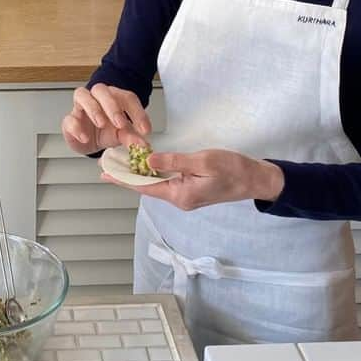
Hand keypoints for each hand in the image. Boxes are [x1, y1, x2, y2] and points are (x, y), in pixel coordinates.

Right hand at [61, 84, 151, 156]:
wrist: (89, 143)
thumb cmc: (106, 132)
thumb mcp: (122, 135)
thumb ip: (132, 138)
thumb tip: (142, 145)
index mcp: (114, 98)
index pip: (127, 98)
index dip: (137, 112)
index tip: (144, 130)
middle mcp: (97, 98)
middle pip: (102, 90)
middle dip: (112, 106)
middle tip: (120, 123)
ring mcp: (81, 107)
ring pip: (82, 94)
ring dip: (93, 109)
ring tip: (101, 124)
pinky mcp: (69, 120)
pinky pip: (69, 118)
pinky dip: (77, 127)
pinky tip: (85, 137)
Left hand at [102, 148, 283, 208]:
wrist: (254, 179)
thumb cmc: (232, 169)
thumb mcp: (202, 161)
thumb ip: (173, 161)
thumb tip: (148, 160)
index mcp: (180, 195)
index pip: (144, 187)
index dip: (124, 180)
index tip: (105, 174)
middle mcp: (179, 200)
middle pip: (147, 187)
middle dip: (128, 176)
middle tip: (108, 165)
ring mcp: (185, 197)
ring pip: (156, 185)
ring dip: (140, 174)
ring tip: (121, 163)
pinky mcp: (191, 191)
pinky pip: (166, 183)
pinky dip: (154, 173)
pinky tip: (145, 165)